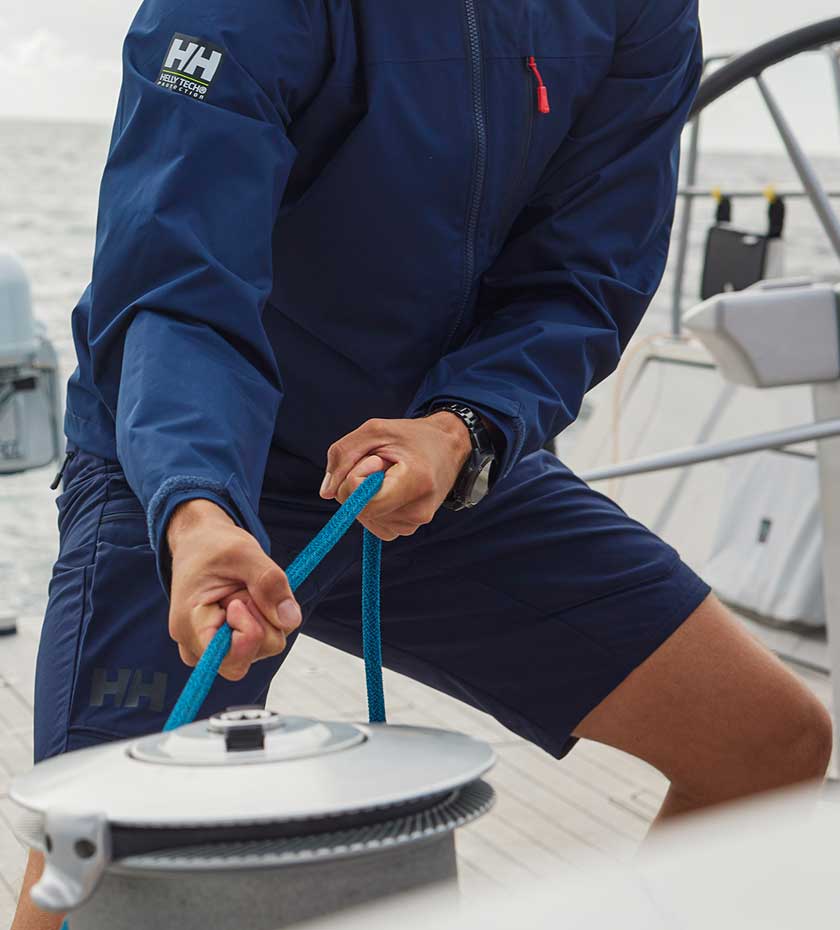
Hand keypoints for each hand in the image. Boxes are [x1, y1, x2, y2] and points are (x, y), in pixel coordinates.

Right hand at [167, 500, 301, 680]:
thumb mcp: (244, 552)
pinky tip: (246, 604)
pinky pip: (256, 646)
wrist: (199, 544)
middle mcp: (194, 645)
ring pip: (258, 651)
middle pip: (251, 656)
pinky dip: (261, 624)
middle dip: (262, 622)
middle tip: (245, 590)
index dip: (250, 631)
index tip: (241, 600)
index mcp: (189, 624)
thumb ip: (269, 583)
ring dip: (264, 620)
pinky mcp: (223, 647)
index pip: (231, 656)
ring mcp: (208, 650)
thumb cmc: (215, 546)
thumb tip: (290, 620)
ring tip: (243, 593)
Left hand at [320, 413, 471, 540]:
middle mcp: (418, 510)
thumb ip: (343, 455)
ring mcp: (416, 523)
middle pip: (361, 511)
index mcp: (415, 482)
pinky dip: (374, 505)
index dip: (355, 482)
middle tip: (385, 464)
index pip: (365, 503)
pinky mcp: (410, 527)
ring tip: (392, 475)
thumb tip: (327, 493)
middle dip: (360, 485)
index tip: (374, 460)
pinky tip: (391, 489)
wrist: (448, 447)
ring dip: (367, 495)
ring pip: (365, 518)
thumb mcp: (374, 431)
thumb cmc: (411, 436)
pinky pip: (375, 523)